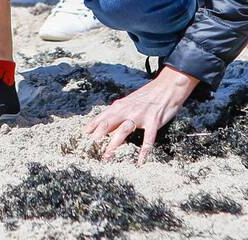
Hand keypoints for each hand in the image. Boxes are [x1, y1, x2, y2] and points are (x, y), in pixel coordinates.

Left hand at [83, 66, 199, 163]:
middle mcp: (126, 110)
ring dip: (113, 145)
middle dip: (96, 138)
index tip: (81, 140)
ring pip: (123, 131)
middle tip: (88, 151)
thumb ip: (117, 114)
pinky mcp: (153, 121)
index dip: (90, 129)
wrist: (167, 86)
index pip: (100, 118)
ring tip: (106, 157)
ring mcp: (140, 115)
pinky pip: (148, 139)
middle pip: (107, 124)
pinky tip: (140, 162)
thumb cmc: (146, 97)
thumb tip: (104, 128)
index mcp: (119, 106)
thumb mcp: (128, 103)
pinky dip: (143, 151)